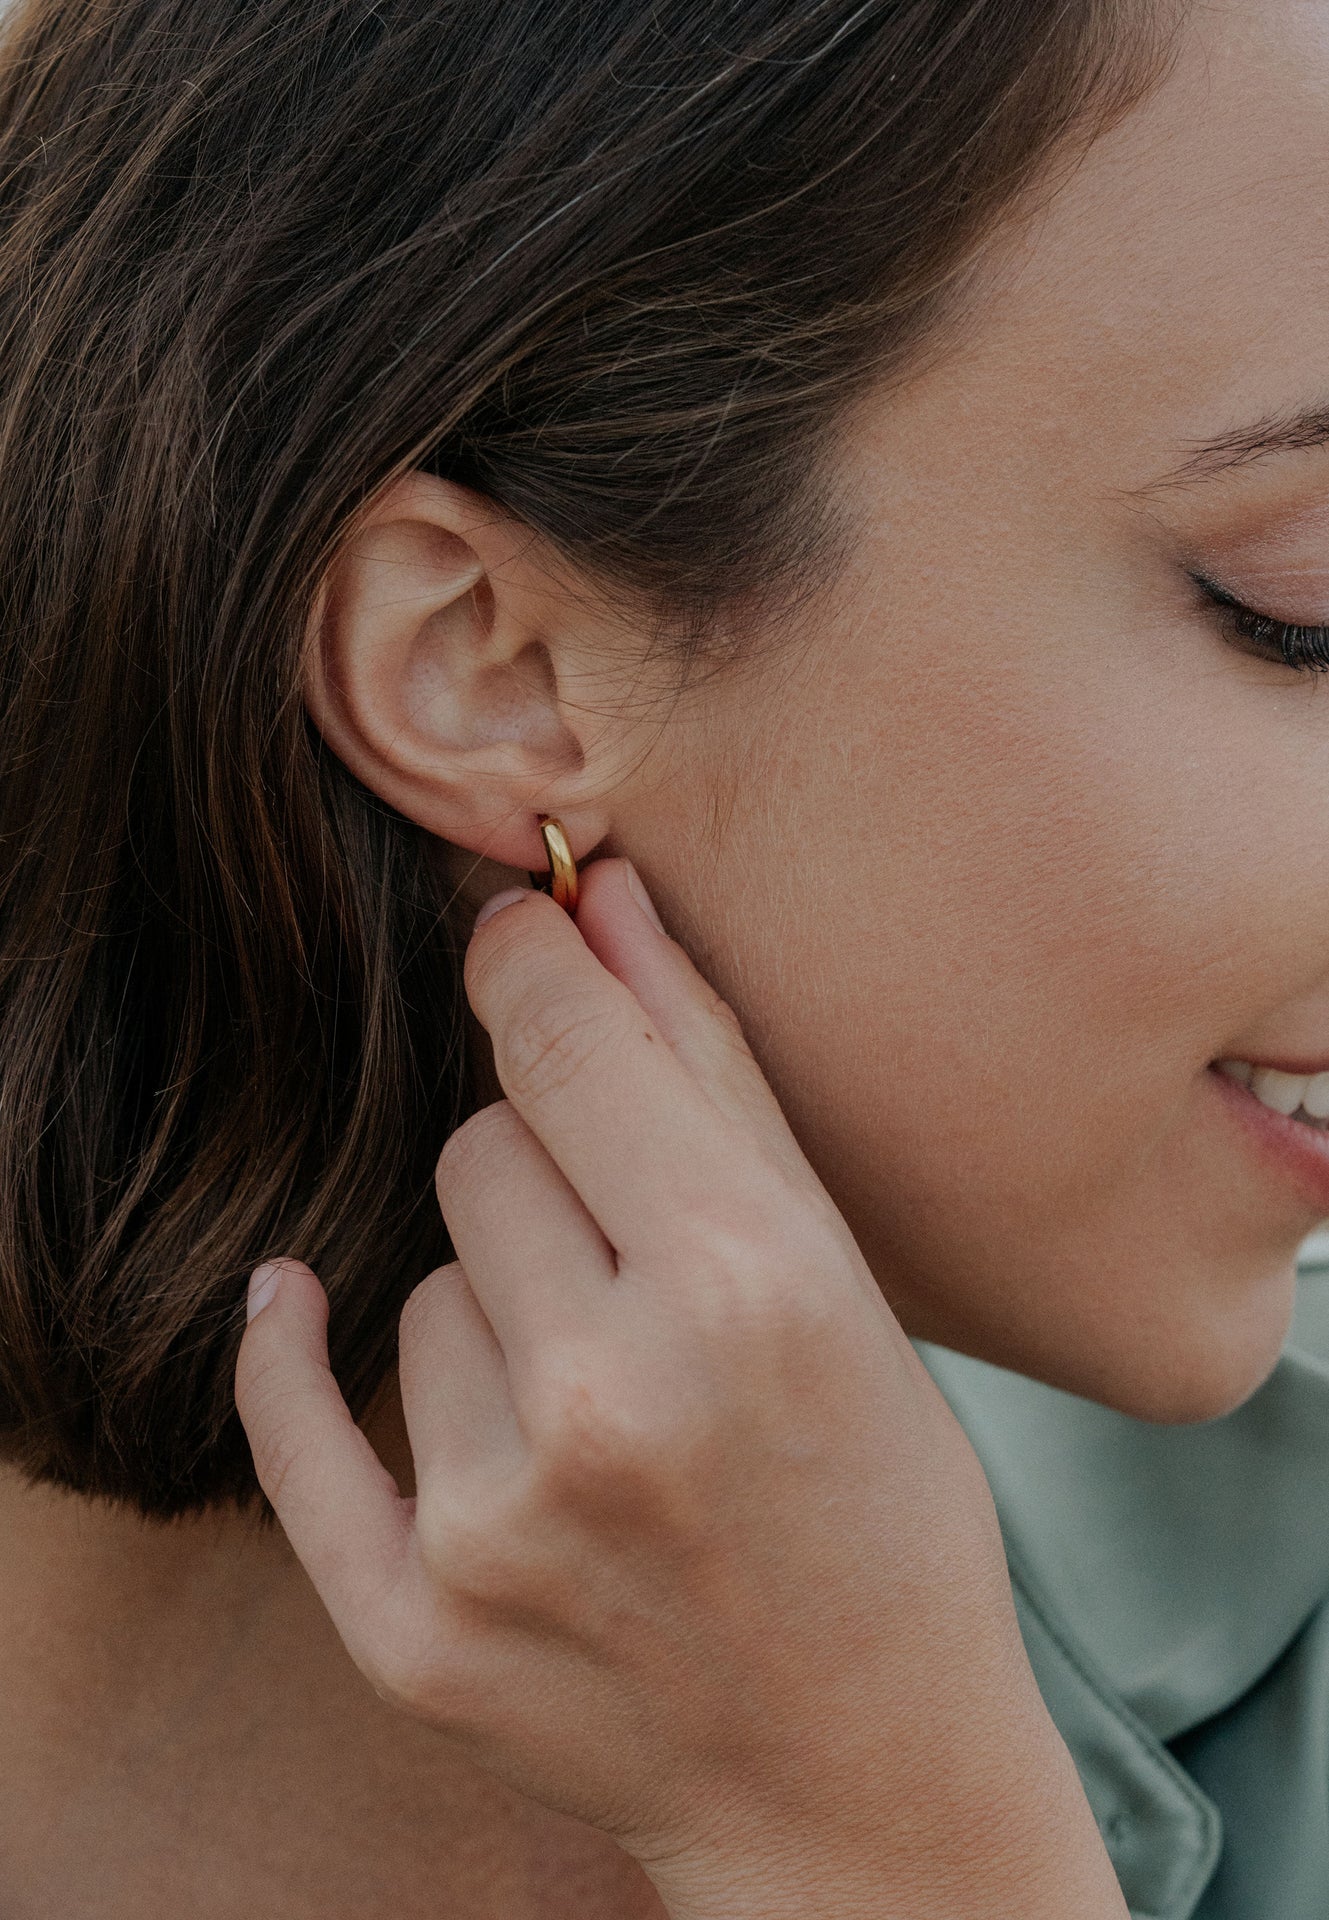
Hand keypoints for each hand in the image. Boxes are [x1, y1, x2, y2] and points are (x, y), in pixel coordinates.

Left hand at [234, 857, 1123, 1918]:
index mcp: (745, 1286)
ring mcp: (497, 1523)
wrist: (856, 1770)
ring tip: (598, 1402)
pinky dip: (297, 1354)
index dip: (527, 962)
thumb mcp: (841, 1271)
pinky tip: (297, 1311)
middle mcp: (609, 1397)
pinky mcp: (411, 1625)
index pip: (563, 1041)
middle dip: (548, 1172)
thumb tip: (598, 897)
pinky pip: (297, 1412)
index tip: (510, 933)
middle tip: (631, 1267)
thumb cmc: (881, 1500)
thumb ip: (710, 1067)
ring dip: (492, 1307)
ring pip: (418, 1279)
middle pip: (480, 1147)